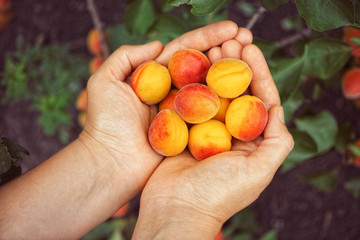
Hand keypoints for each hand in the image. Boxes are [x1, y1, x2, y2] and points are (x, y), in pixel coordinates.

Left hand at [79, 20, 239, 201]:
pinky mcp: (191, 131)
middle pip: (203, 65)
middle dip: (226, 49)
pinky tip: (247, 90)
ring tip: (252, 56)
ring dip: (232, 71)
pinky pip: (212, 114)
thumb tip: (158, 44)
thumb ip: (127, 56)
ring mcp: (184, 111)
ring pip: (211, 87)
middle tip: (249, 37)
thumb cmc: (105, 122)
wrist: (111, 162)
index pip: (185, 50)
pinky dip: (229, 102)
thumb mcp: (105, 81)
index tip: (232, 28)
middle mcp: (172, 91)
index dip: (209, 37)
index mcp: (155, 76)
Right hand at [132, 32, 294, 238]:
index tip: (250, 50)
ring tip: (212, 47)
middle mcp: (230, 135)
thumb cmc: (218, 194)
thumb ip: (277, 142)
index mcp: (251, 143)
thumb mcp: (258, 172)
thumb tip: (278, 108)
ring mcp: (206, 132)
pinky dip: (191, 84)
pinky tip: (190, 66)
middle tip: (229, 42)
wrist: (175, 209)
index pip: (260, 101)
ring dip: (213, 70)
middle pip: (235, 93)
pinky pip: (190, 103)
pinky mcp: (184, 131)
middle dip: (234, 66)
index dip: (258, 74)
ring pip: (213, 94)